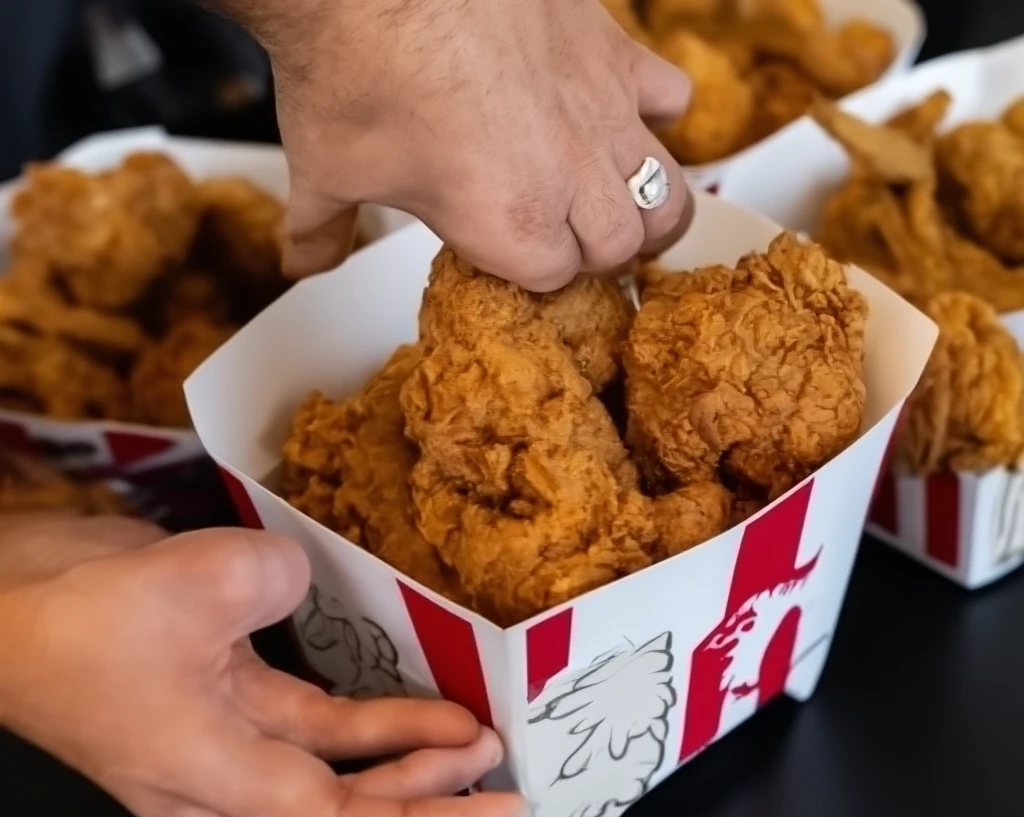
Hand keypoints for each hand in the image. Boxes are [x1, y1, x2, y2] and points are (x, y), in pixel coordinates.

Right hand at [0, 527, 522, 816]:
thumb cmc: (79, 614)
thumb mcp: (203, 579)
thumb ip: (281, 583)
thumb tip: (304, 585)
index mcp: (213, 774)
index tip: (495, 810)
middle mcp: (218, 778)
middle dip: (418, 810)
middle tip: (489, 779)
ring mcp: (216, 740)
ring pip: (320, 781)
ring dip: (394, 767)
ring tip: (464, 743)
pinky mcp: (214, 695)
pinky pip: (300, 729)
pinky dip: (355, 731)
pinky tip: (400, 716)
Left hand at [225, 0, 692, 288]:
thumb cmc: (353, 66)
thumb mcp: (325, 171)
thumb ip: (322, 231)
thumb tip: (303, 260)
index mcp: (509, 225)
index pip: (556, 278)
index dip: (535, 272)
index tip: (517, 260)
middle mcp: (568, 178)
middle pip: (621, 248)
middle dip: (599, 254)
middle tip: (574, 241)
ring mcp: (601, 113)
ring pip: (667, 195)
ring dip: (648, 211)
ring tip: (622, 209)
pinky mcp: (613, 50)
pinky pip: (674, 97)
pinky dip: (659, 113)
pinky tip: (624, 113)